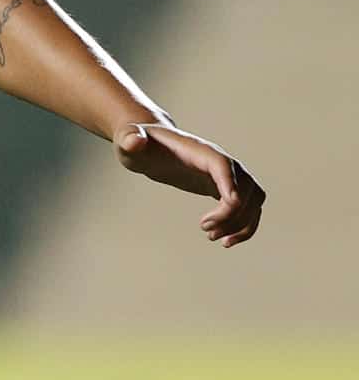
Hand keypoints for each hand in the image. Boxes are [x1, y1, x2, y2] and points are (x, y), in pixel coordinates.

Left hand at [114, 123, 265, 247]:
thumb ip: (130, 139)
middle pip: (244, 186)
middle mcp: (218, 161)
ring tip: (213, 238)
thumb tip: (134, 141)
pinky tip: (224, 240)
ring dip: (241, 223)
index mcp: (198, 150)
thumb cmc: (136, 141)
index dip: (230, 182)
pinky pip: (248, 208)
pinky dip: (243, 226)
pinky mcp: (222, 188)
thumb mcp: (127, 140)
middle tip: (204, 228)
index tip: (230, 204)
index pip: (222, 163)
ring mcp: (224, 175)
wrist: (146, 144)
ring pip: (253, 200)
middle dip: (231, 212)